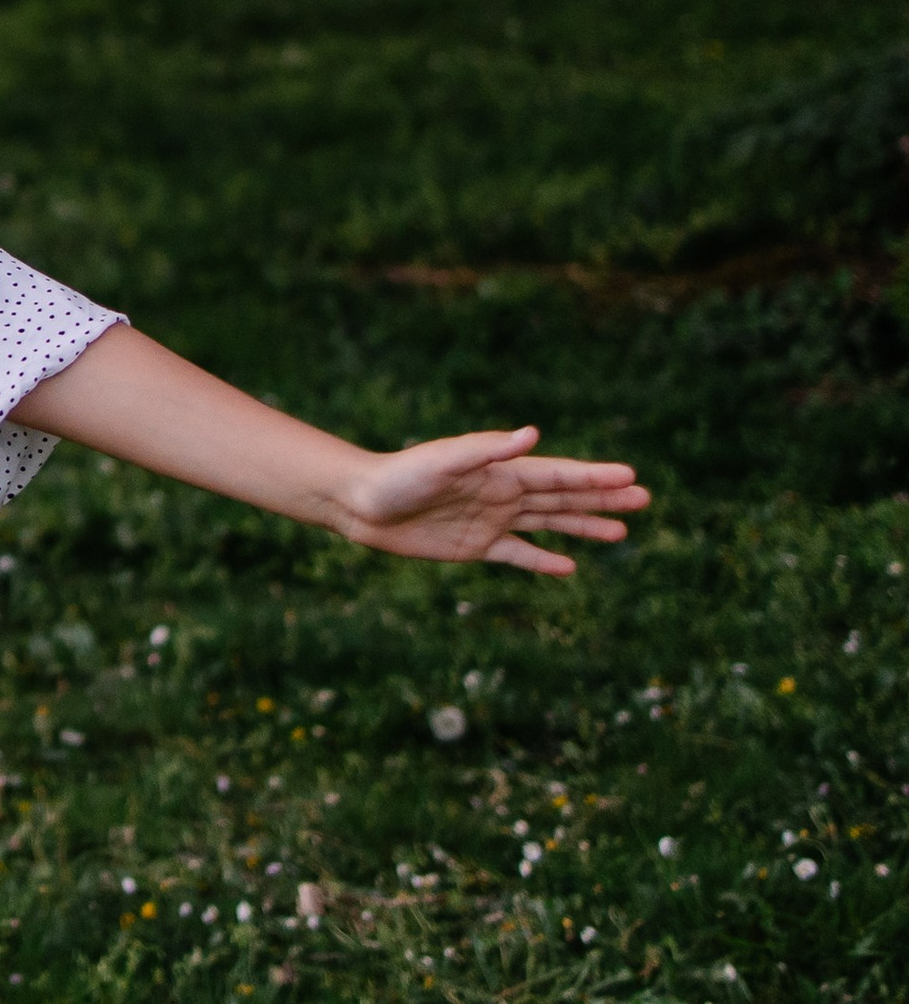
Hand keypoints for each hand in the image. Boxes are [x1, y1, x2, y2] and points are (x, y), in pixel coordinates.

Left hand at [342, 426, 647, 574]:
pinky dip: (543, 561)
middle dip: (602, 498)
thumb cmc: (398, 475)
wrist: (360, 504)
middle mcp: (500, 494)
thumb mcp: (442, 460)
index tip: (631, 476)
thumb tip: (531, 434)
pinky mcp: (474, 547)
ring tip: (620, 532)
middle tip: (643, 500)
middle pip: (562, 497)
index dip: (594, 476)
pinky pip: (517, 555)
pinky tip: (569, 568)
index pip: (557, 474)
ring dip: (583, 526)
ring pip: (549, 524)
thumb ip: (486, 450)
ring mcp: (490, 520)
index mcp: (498, 472)